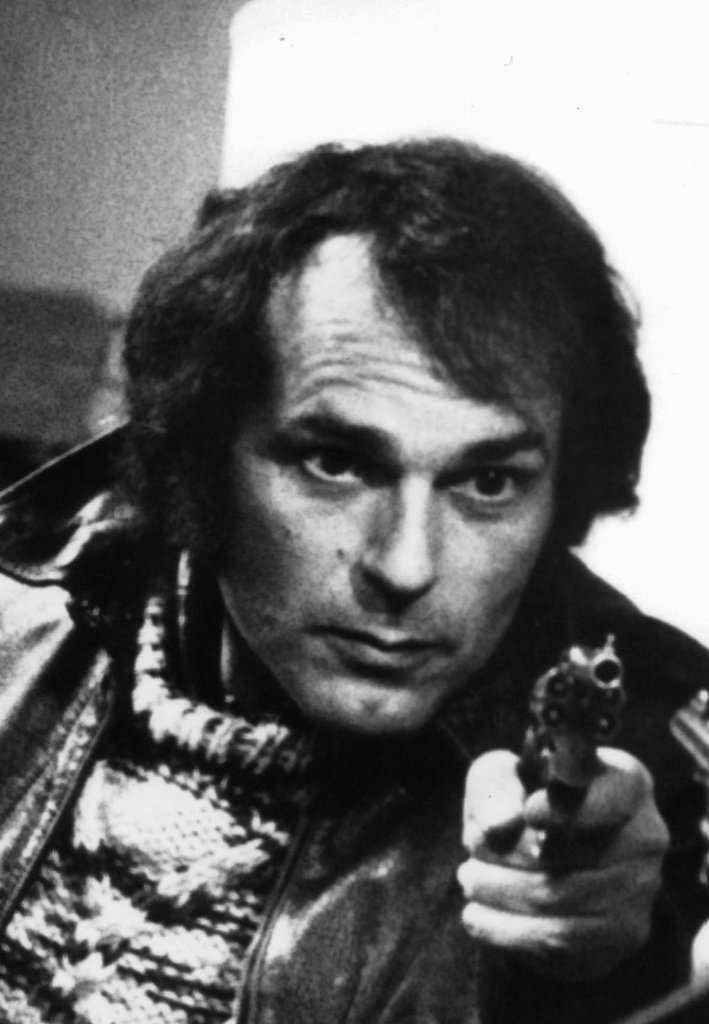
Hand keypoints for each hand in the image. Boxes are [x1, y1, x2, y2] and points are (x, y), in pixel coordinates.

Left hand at [457, 748, 668, 980]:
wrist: (545, 859)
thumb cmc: (522, 800)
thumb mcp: (500, 776)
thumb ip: (494, 785)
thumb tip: (501, 824)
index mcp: (626, 782)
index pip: (612, 797)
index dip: (568, 809)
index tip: (527, 811)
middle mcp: (645, 835)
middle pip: (569, 855)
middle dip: (506, 855)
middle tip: (471, 848)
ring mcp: (640, 889)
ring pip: (558, 900)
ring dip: (499, 892)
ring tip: (470, 880)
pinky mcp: (622, 934)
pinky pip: (558, 941)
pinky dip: (505, 930)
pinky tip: (476, 915)